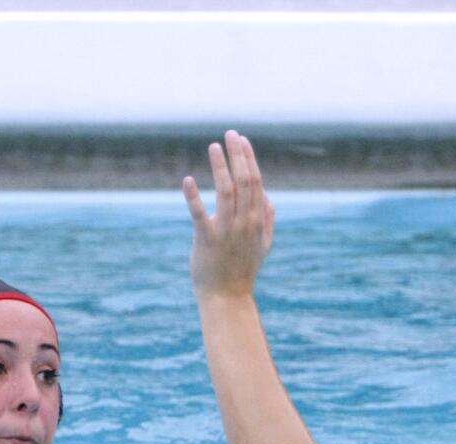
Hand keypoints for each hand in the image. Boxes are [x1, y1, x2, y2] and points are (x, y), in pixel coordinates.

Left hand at [182, 130, 274, 297]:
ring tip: (213, 147)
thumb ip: (267, 220)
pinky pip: (200, 215)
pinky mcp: (206, 240)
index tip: (242, 140)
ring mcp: (226, 231)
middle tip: (229, 134)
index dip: (249, 158)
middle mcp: (244, 222)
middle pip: (244, 181)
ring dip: (220, 166)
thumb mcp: (262, 246)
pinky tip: (187, 180)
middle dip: (238, 155)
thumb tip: (267, 197)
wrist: (227, 298)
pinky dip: (193, 197)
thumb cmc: (242, 271)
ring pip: (226, 191)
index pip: (255, 181)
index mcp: (256, 220)